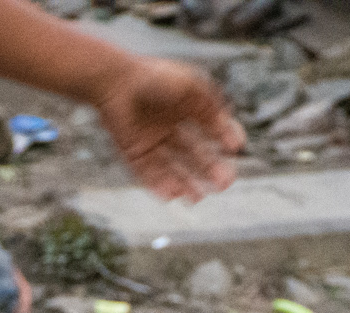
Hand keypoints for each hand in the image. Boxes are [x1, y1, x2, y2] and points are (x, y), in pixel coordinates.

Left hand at [94, 57, 243, 202]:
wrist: (114, 82)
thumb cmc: (153, 78)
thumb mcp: (192, 87)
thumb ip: (214, 109)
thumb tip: (235, 138)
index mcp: (185, 106)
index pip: (211, 127)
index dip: (224, 138)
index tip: (235, 148)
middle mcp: (169, 125)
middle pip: (195, 154)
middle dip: (210, 169)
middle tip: (224, 183)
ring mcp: (151, 140)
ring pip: (173, 168)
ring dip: (186, 184)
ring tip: (199, 198)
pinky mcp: (133, 151)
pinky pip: (148, 173)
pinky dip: (160, 185)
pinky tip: (173, 196)